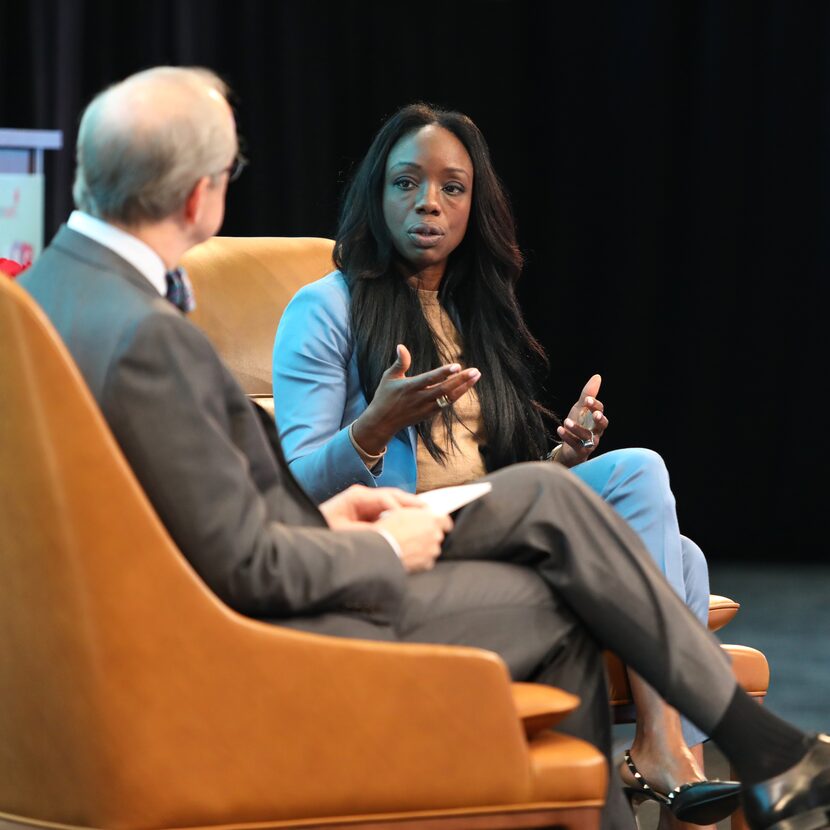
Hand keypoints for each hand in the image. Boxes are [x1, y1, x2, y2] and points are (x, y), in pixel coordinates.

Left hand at [319, 484, 424, 528]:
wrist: (306, 529)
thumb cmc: (320, 529)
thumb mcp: (342, 532)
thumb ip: (365, 531)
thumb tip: (386, 533)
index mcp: (357, 496)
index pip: (386, 498)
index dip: (400, 510)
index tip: (411, 522)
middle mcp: (363, 497)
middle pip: (394, 496)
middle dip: (412, 504)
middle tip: (431, 512)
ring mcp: (366, 504)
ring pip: (394, 503)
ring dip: (410, 510)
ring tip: (428, 515)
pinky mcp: (366, 513)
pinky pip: (389, 512)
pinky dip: (402, 517)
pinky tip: (413, 524)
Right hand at [351, 344, 480, 454]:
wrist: (382, 422)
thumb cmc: (384, 396)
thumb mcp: (388, 377)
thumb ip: (400, 363)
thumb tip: (401, 346)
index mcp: (409, 387)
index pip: (430, 379)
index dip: (444, 373)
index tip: (457, 366)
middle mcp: (419, 398)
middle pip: (444, 389)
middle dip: (461, 380)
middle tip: (476, 371)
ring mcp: (426, 408)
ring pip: (448, 398)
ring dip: (463, 388)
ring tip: (475, 377)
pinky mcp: (429, 414)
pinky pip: (446, 404)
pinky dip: (456, 395)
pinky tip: (465, 386)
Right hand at [375, 507, 452, 572]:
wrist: (383, 548)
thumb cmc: (390, 529)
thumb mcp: (403, 512)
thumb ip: (418, 514)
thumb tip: (422, 516)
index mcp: (431, 519)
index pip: (445, 521)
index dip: (441, 523)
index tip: (439, 525)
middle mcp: (435, 535)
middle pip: (437, 535)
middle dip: (428, 535)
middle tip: (414, 536)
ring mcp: (432, 550)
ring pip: (432, 548)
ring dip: (424, 548)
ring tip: (409, 547)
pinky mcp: (427, 563)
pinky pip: (426, 560)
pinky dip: (420, 559)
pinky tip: (409, 555)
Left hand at [556, 374, 608, 466]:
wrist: (570, 447)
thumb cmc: (578, 424)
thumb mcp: (580, 408)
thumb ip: (588, 394)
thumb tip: (597, 376)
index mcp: (597, 419)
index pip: (600, 410)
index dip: (595, 405)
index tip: (587, 400)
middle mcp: (597, 431)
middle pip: (602, 425)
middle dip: (599, 419)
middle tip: (595, 414)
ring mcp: (590, 442)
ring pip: (588, 436)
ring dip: (578, 428)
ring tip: (567, 421)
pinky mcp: (581, 451)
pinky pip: (576, 445)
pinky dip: (568, 437)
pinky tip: (560, 429)